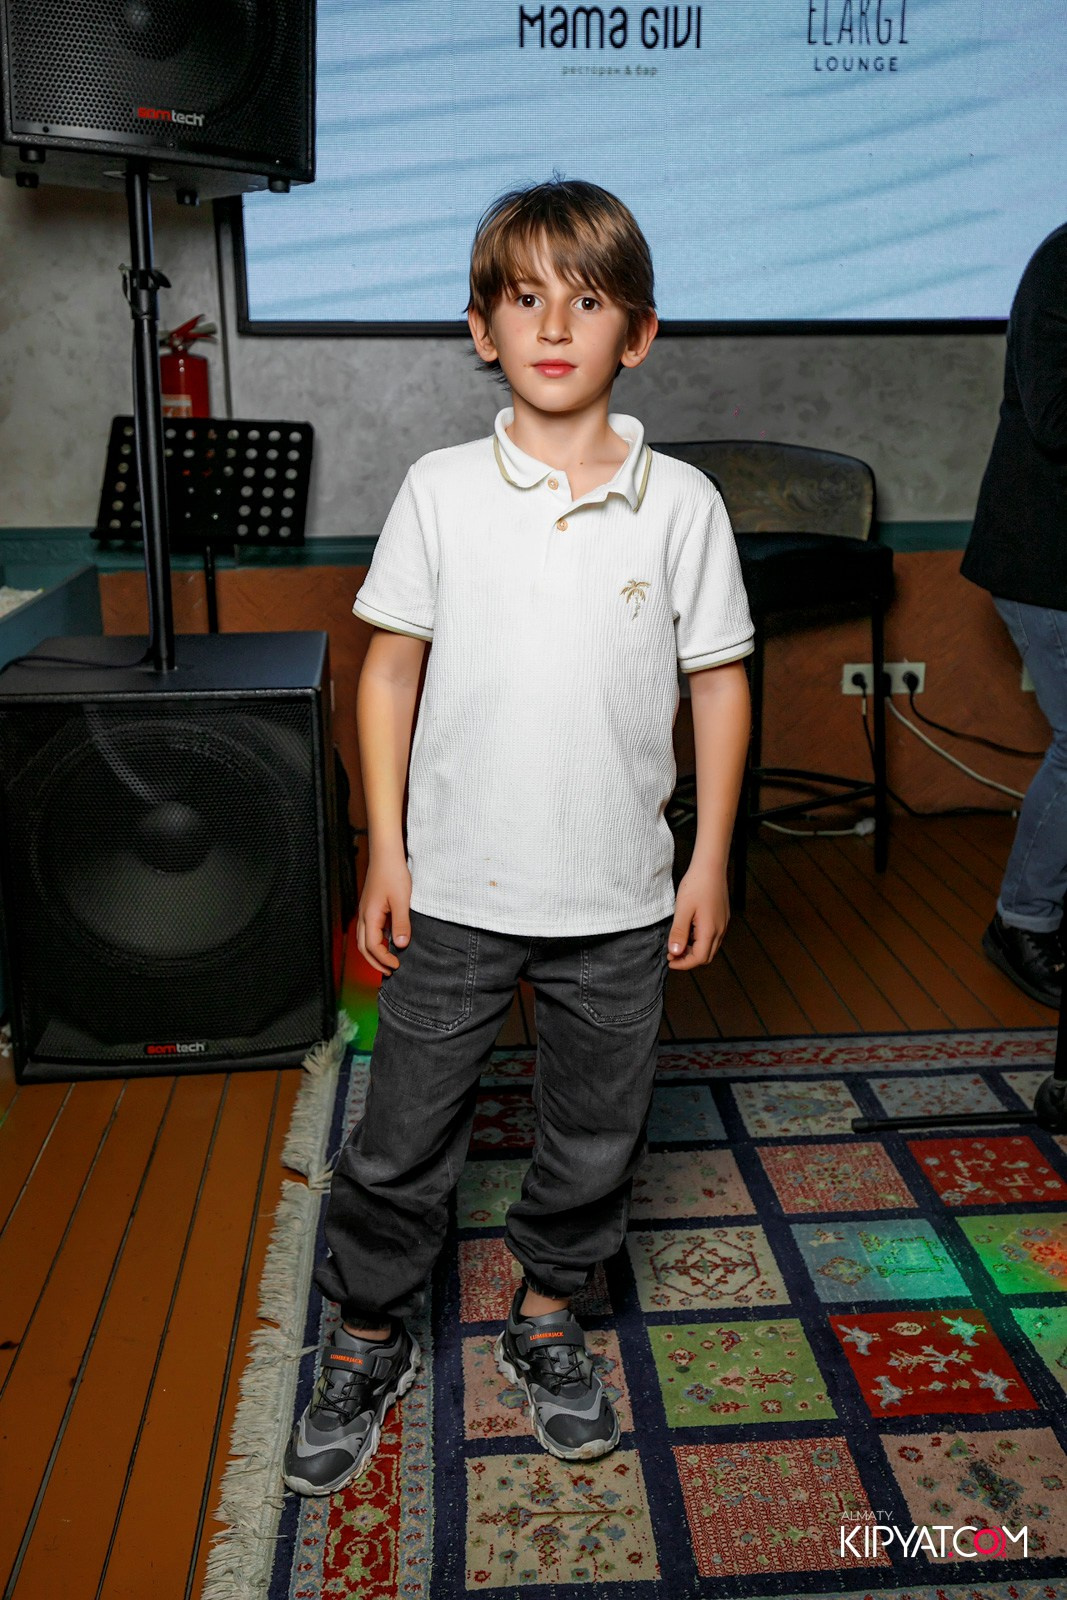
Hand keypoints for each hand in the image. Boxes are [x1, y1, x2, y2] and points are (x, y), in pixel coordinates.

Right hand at [357, 856, 412, 975]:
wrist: (386, 855)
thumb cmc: (393, 874)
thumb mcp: (402, 901)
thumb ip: (401, 924)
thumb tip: (400, 945)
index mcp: (370, 916)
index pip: (372, 946)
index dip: (384, 959)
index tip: (396, 966)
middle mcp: (364, 916)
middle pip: (363, 947)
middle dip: (375, 962)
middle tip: (390, 972)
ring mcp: (365, 911)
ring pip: (364, 939)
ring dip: (374, 952)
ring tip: (387, 961)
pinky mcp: (370, 907)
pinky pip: (369, 930)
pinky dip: (375, 941)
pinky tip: (388, 941)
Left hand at [667, 862, 729, 969]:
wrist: (711, 866)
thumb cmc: (696, 885)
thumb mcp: (683, 909)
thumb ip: (679, 932)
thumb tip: (675, 952)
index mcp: (710, 930)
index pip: (699, 958)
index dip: (683, 963)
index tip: (669, 960)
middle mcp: (720, 930)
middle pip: (706, 956)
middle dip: (688, 959)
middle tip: (672, 953)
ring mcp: (723, 924)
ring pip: (710, 947)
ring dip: (694, 950)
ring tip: (678, 942)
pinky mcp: (722, 918)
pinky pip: (713, 937)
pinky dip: (700, 941)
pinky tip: (688, 931)